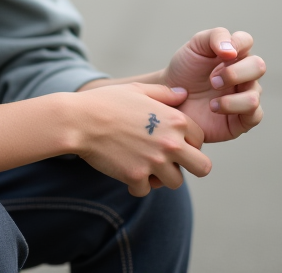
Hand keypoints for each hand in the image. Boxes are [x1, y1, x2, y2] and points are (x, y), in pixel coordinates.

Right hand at [71, 82, 211, 196]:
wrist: (79, 120)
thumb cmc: (107, 102)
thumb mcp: (138, 90)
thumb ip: (165, 93)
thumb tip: (184, 94)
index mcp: (175, 120)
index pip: (200, 139)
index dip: (188, 141)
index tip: (173, 142)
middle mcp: (170, 143)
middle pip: (203, 167)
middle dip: (190, 166)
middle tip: (171, 162)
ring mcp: (154, 162)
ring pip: (175, 182)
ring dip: (162, 177)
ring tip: (146, 166)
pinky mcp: (135, 177)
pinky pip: (145, 190)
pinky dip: (137, 185)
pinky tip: (126, 172)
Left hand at [163, 28, 264, 142]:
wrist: (169, 101)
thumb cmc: (185, 71)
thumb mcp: (195, 46)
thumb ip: (215, 37)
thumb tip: (232, 51)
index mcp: (234, 53)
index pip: (246, 41)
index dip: (237, 44)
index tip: (219, 53)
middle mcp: (244, 74)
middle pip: (259, 66)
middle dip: (234, 72)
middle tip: (213, 80)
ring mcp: (244, 96)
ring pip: (256, 93)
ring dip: (232, 97)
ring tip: (210, 101)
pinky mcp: (243, 119)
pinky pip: (255, 115)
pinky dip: (233, 109)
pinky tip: (214, 108)